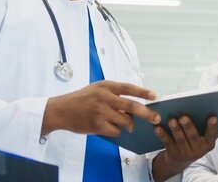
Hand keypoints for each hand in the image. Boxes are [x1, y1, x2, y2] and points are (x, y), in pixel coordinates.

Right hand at [41, 80, 159, 136]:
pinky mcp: (97, 125)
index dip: (143, 92)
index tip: (155, 96)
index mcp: (106, 86)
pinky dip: (117, 131)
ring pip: (125, 121)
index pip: (129, 88)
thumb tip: (135, 106)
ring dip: (129, 125)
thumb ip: (114, 94)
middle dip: (147, 113)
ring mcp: (101, 112)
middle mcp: (104, 98)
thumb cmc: (82, 99)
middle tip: (156, 118)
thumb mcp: (98, 89)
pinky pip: (116, 131)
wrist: (61, 110)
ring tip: (128, 124)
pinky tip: (112, 128)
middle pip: (132, 106)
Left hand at [151, 115, 217, 181]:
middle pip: (193, 137)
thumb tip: (208, 109)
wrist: (180, 161)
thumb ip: (205, 127)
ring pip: (180, 140)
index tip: (213, 117)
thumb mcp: (203, 138)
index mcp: (208, 144)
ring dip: (175, 129)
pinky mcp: (173, 154)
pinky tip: (157, 127)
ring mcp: (185, 154)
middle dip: (188, 126)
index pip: (212, 134)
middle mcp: (198, 150)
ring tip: (172, 120)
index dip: (213, 126)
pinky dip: (162, 134)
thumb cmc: (194, 142)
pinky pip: (167, 143)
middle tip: (183, 117)